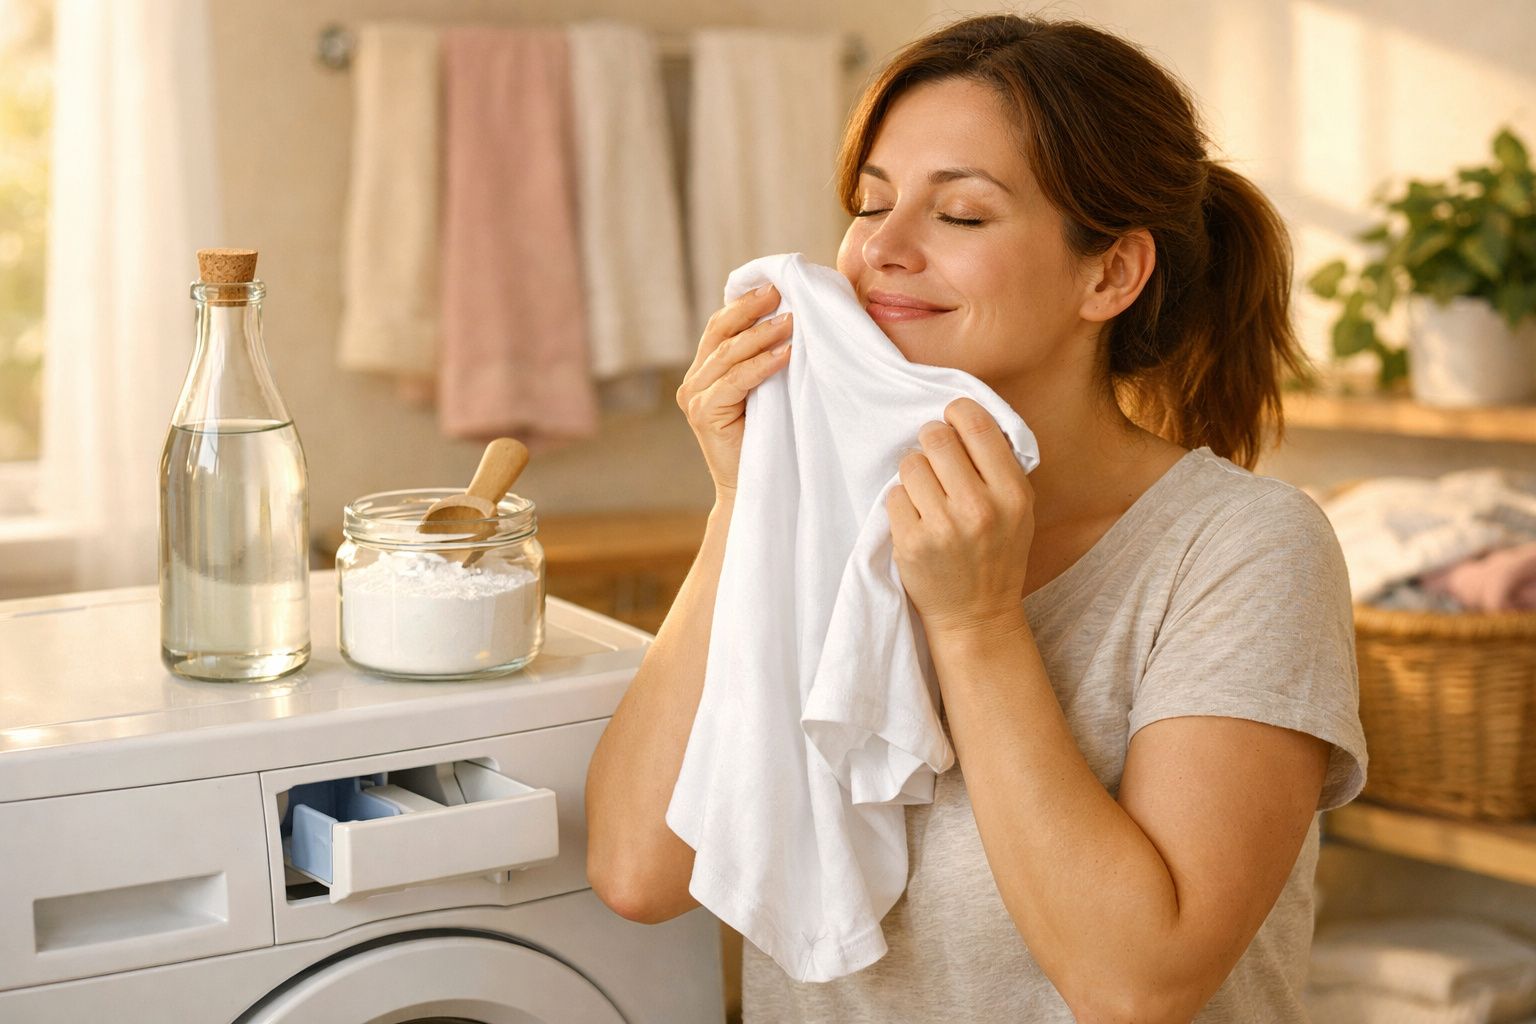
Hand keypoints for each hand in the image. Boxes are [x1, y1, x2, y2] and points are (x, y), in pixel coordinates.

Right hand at [676, 285, 792, 503]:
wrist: (758, 488)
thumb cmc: (770, 439)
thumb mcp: (768, 390)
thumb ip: (766, 359)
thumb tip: (792, 318)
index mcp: (705, 371)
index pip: (721, 326)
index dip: (745, 303)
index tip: (775, 284)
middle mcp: (693, 381)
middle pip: (720, 332)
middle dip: (752, 309)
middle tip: (783, 292)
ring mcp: (694, 397)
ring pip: (727, 354)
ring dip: (762, 334)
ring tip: (793, 321)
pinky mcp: (703, 414)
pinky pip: (734, 380)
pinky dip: (761, 364)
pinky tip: (786, 354)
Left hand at [887, 398, 1035, 637]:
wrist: (977, 615)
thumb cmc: (997, 554)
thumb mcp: (1019, 509)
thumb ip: (999, 465)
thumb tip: (963, 416)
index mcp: (1012, 493)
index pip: (976, 426)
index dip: (957, 412)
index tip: (951, 419)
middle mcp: (979, 508)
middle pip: (936, 438)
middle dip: (931, 440)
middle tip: (934, 456)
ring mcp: (942, 527)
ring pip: (911, 464)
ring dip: (914, 472)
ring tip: (927, 493)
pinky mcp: (911, 543)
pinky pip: (894, 495)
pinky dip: (902, 502)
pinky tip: (917, 518)